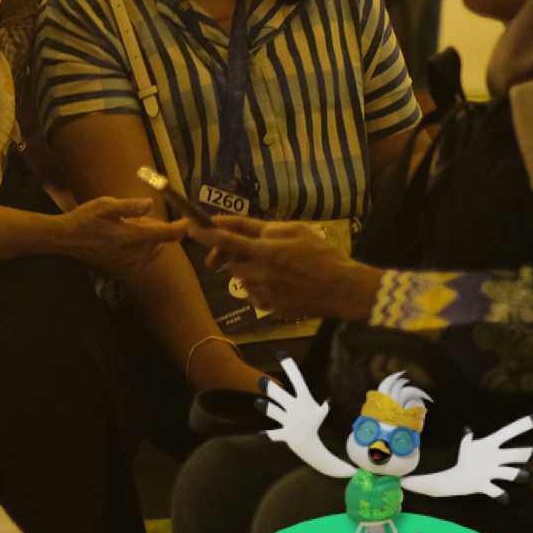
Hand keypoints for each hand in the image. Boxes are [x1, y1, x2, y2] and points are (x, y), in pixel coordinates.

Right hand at [54, 196, 180, 276]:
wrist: (67, 240)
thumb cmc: (85, 219)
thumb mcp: (104, 205)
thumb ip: (129, 206)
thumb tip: (150, 204)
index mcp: (129, 237)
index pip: (165, 234)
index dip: (181, 228)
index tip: (190, 222)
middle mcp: (132, 254)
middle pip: (159, 240)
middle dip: (152, 227)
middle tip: (131, 219)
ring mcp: (129, 265)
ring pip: (152, 248)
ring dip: (145, 238)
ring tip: (123, 229)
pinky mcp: (124, 271)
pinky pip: (143, 258)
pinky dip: (139, 248)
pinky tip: (121, 240)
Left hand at [181, 214, 383, 320]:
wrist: (343, 288)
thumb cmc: (321, 254)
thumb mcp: (293, 230)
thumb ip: (260, 227)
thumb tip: (233, 224)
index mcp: (265, 251)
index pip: (225, 240)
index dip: (204, 233)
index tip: (189, 227)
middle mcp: (259, 274)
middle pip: (229, 263)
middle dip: (231, 255)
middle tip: (241, 249)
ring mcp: (263, 293)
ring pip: (240, 279)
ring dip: (247, 270)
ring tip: (272, 266)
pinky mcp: (269, 307)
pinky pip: (253, 294)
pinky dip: (258, 287)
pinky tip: (278, 283)